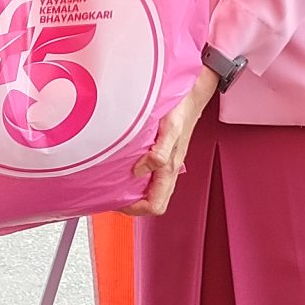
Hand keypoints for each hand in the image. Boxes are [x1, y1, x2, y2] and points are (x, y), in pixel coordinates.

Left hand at [124, 68, 218, 217]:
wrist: (191, 95)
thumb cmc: (181, 110)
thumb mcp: (169, 129)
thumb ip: (159, 153)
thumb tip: (140, 171)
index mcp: (170, 169)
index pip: (155, 205)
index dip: (136, 209)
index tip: (118, 201)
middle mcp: (168, 170)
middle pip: (152, 202)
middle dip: (131, 204)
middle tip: (112, 194)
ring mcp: (166, 164)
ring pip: (151, 190)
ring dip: (133, 191)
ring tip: (115, 183)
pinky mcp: (162, 154)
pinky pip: (150, 175)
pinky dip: (136, 176)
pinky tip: (125, 166)